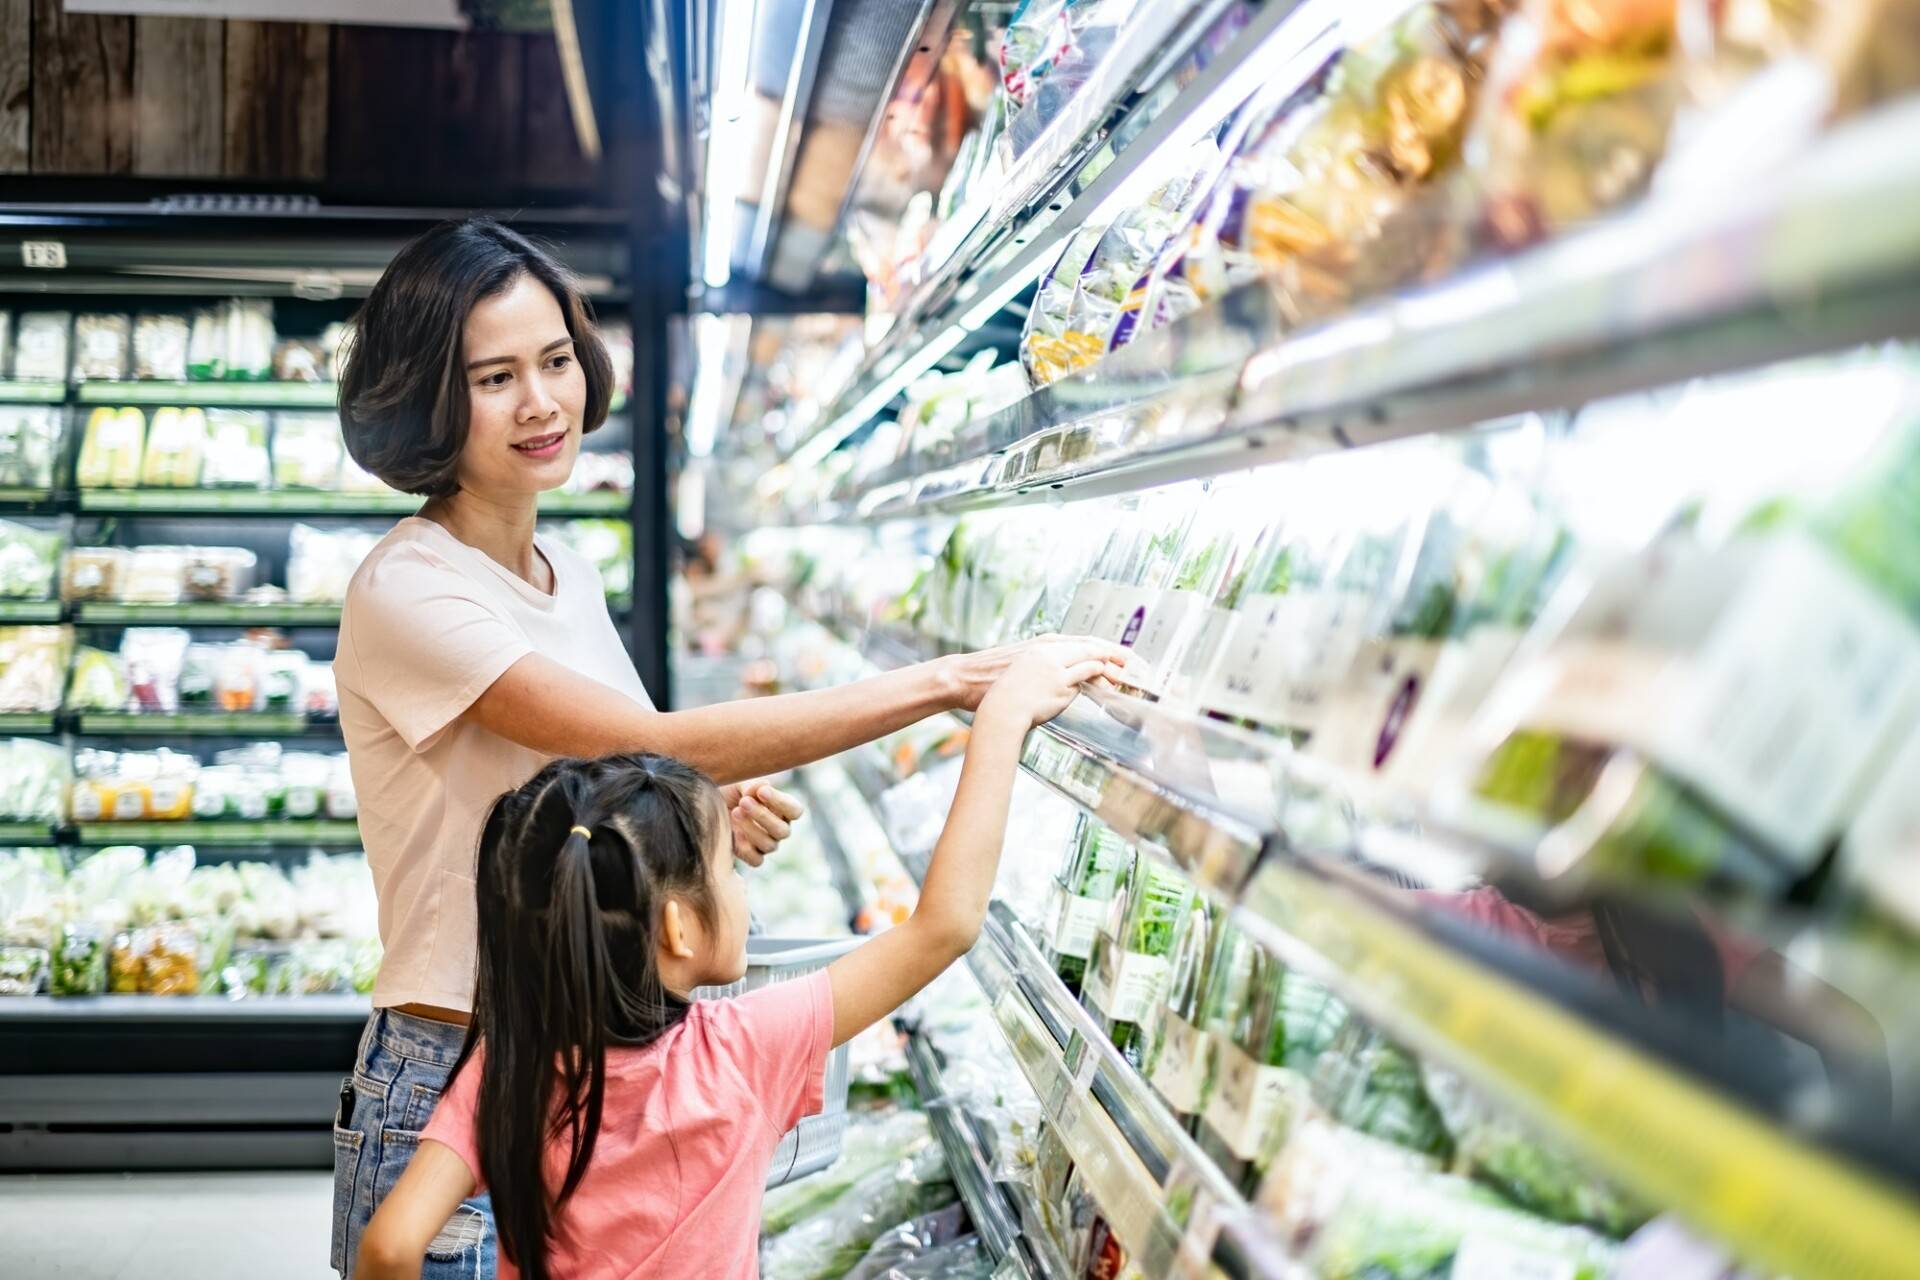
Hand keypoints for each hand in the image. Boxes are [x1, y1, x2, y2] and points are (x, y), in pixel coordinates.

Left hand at [724, 781, 804, 865]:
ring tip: (734, 812)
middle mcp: (778, 829)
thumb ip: (752, 785)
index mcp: (783, 810)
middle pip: (783, 831)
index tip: (762, 791)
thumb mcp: (740, 783)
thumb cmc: (730, 792)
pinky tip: (734, 834)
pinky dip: (746, 849)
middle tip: (743, 801)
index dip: (781, 802)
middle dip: (762, 816)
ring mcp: (767, 844)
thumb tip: (762, 787)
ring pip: (769, 845)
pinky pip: (756, 860)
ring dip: (751, 829)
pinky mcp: (752, 856)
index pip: (795, 810)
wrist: (709, 806)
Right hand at [976, 640, 1126, 728]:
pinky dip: (1104, 677)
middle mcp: (1052, 649)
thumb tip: (1051, 680)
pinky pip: (1086, 674)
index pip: (1085, 643)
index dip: (1106, 649)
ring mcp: (1054, 664)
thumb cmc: (991, 680)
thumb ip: (1039, 669)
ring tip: (1134, 674)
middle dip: (1119, 654)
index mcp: (1045, 644)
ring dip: (1116, 666)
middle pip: (1095, 647)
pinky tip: (1116, 682)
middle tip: (1139, 663)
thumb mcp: (1020, 667)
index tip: (1123, 656)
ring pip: (1094, 658)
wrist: (970, 682)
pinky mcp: (1054, 680)